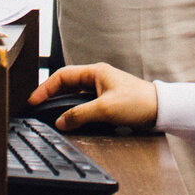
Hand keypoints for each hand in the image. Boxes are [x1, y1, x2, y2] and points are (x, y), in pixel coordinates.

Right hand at [28, 63, 158, 131]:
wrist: (160, 110)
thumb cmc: (138, 102)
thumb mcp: (105, 109)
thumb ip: (80, 115)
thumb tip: (60, 122)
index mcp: (95, 72)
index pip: (63, 76)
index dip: (46, 87)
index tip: (34, 101)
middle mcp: (97, 79)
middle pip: (67, 85)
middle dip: (51, 95)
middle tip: (37, 109)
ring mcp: (102, 90)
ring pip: (75, 96)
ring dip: (63, 104)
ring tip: (49, 115)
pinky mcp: (107, 102)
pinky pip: (84, 104)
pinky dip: (74, 112)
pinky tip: (70, 121)